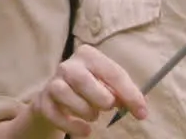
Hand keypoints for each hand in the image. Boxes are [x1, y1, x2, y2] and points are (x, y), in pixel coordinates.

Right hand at [31, 44, 147, 136]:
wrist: (58, 99)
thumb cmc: (90, 89)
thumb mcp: (108, 85)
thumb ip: (122, 93)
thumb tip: (140, 108)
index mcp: (88, 55)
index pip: (111, 72)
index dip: (129, 94)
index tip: (141, 112)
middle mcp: (68, 65)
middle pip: (82, 79)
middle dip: (100, 98)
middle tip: (108, 107)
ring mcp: (53, 82)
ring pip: (65, 94)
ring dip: (85, 111)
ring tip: (93, 116)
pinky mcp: (43, 101)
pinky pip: (54, 114)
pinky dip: (72, 126)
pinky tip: (84, 130)